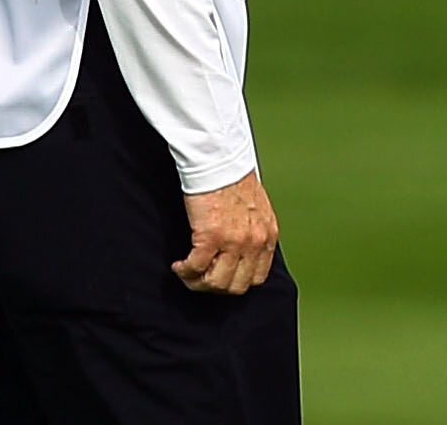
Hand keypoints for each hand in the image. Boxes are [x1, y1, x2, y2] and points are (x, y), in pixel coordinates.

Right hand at [172, 168, 277, 294]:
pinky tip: (179, 264)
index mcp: (268, 235)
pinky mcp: (211, 236)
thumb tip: (242, 254)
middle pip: (236, 286)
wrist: (220, 160)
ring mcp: (234, 241)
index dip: (236, 282)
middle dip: (215, 287)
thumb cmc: (234, 180)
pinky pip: (195, 268)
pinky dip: (184, 271)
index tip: (220, 277)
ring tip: (187, 272)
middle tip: (200, 278)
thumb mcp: (258, 210)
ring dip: (197, 282)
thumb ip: (254, 232)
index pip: (257, 278)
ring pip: (216, 283)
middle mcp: (255, 241)